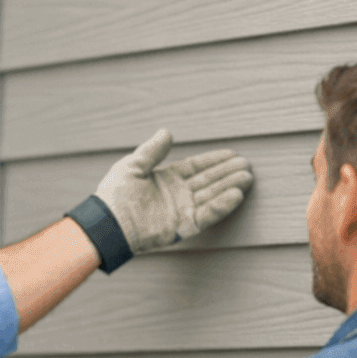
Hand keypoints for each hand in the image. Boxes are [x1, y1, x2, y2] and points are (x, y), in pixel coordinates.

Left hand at [95, 129, 253, 254]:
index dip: (214, 160)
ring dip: (229, 187)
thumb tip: (167, 132)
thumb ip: (152, 151)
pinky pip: (207, 215)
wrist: (109, 223)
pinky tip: (236, 195)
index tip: (233, 153)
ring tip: (247, 177)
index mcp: (166, 179)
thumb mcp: (133, 165)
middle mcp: (177, 195)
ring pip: (212, 196)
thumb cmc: (115, 194)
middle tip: (247, 165)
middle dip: (228, 172)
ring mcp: (182, 210)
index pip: (196, 167)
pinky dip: (221, 206)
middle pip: (209, 181)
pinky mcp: (183, 226)